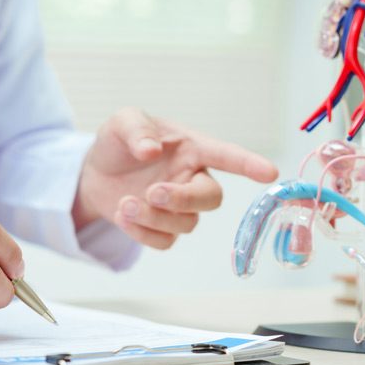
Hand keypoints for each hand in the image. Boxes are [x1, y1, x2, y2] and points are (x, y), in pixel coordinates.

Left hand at [74, 108, 277, 248]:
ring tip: (124, 203)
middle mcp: (192, 178)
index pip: (226, 155)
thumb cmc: (119, 143)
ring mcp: (180, 207)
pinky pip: (165, 241)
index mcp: (192, 148)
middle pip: (210, 198)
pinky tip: (122, 215)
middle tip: (153, 192)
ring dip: (154, 217)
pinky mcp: (163, 229)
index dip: (249, 164)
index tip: (270, 173)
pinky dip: (142, 233)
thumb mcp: (122, 123)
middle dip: (184, 199)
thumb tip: (151, 150)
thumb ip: (137, 130)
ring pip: (186, 223)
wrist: (94, 172)